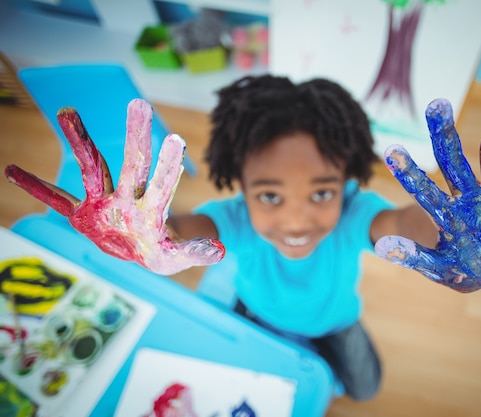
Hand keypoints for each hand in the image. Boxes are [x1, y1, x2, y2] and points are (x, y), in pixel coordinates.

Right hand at [5, 99, 224, 274]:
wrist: (141, 251)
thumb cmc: (163, 251)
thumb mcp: (178, 256)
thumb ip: (197, 251)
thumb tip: (220, 250)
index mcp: (152, 210)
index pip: (162, 185)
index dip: (167, 166)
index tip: (175, 139)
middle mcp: (128, 198)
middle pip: (132, 166)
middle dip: (135, 139)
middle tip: (139, 104)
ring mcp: (104, 203)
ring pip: (92, 169)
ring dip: (81, 142)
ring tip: (68, 110)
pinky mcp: (84, 214)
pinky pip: (56, 200)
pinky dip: (35, 188)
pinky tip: (11, 171)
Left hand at [375, 86, 480, 292]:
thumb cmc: (456, 263)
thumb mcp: (436, 265)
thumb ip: (414, 256)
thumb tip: (383, 248)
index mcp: (447, 211)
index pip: (425, 189)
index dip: (410, 172)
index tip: (391, 150)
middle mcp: (469, 193)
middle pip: (454, 159)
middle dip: (445, 133)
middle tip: (436, 103)